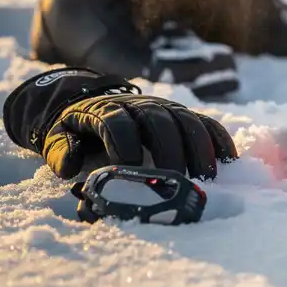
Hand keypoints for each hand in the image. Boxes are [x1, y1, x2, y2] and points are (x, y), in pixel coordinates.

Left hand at [3, 67, 237, 179]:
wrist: (96, 102)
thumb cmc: (79, 130)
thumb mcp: (59, 137)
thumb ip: (61, 152)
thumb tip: (71, 168)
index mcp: (106, 110)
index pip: (117, 123)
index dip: (124, 145)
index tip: (131, 172)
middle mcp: (141, 105)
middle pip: (159, 123)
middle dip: (169, 152)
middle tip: (177, 184)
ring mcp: (167, 107)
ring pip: (187, 121)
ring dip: (199, 148)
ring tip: (207, 178)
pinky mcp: (185, 114)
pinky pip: (206, 122)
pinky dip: (219, 140)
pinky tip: (228, 161)